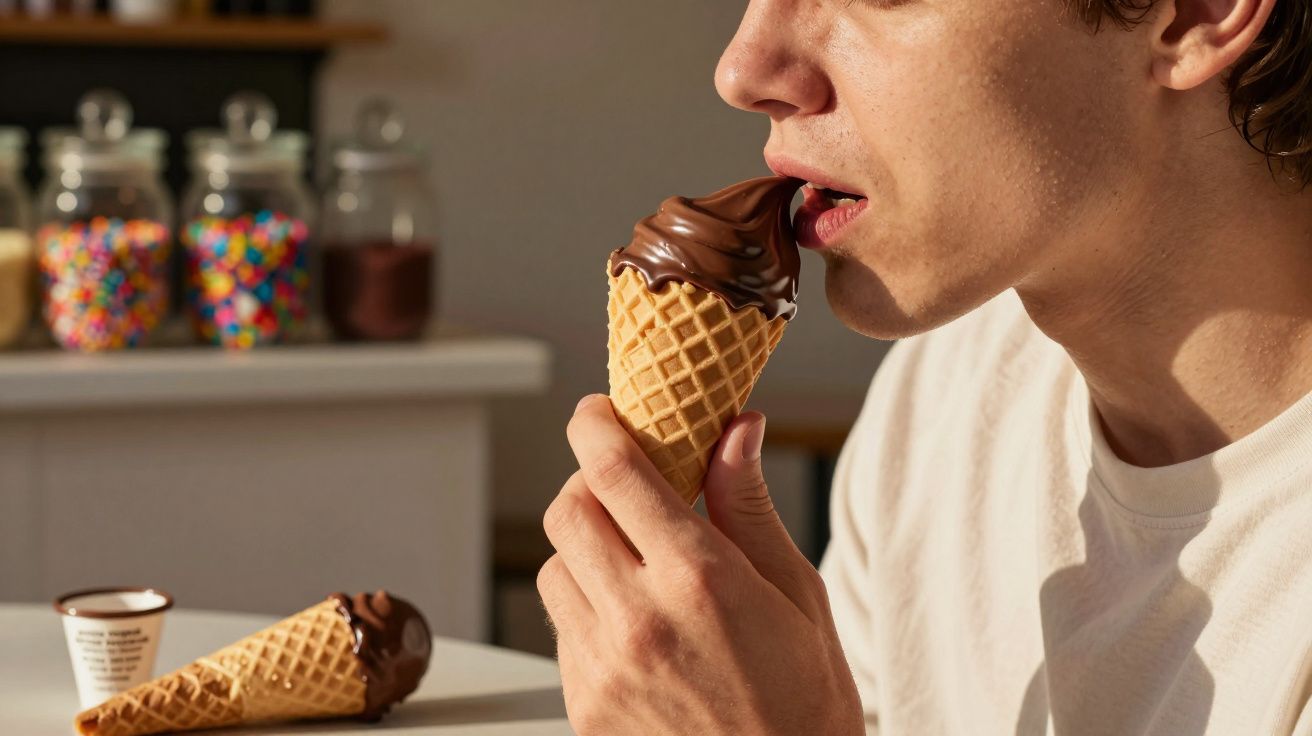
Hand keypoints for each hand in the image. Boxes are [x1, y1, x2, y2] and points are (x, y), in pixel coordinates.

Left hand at [537, 394, 863, 734]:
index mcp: (700, 580)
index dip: (594, 427)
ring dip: (584, 548)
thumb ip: (749, 506)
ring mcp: (604, 667)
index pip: (614, 473)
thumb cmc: (805, 703)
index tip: (597, 413)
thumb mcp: (798, 594)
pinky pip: (560, 627)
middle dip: (587, 484)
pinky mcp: (584, 704)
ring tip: (633, 563)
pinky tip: (635, 620)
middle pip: (566, 511)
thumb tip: (736, 430)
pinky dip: (586, 605)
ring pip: (553, 567)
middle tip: (622, 487)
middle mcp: (640, 620)